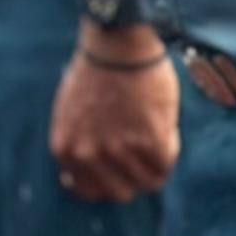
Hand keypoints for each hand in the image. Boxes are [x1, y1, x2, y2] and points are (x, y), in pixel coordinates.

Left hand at [50, 38, 178, 204]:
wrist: (117, 41)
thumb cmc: (95, 69)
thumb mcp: (69, 113)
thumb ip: (75, 146)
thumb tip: (74, 179)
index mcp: (66, 150)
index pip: (92, 192)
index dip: (111, 180)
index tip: (121, 168)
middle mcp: (89, 155)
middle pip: (121, 193)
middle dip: (134, 178)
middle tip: (143, 155)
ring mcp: (119, 149)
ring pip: (148, 181)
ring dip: (155, 161)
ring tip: (156, 134)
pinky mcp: (150, 139)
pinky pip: (166, 163)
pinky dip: (170, 148)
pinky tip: (165, 126)